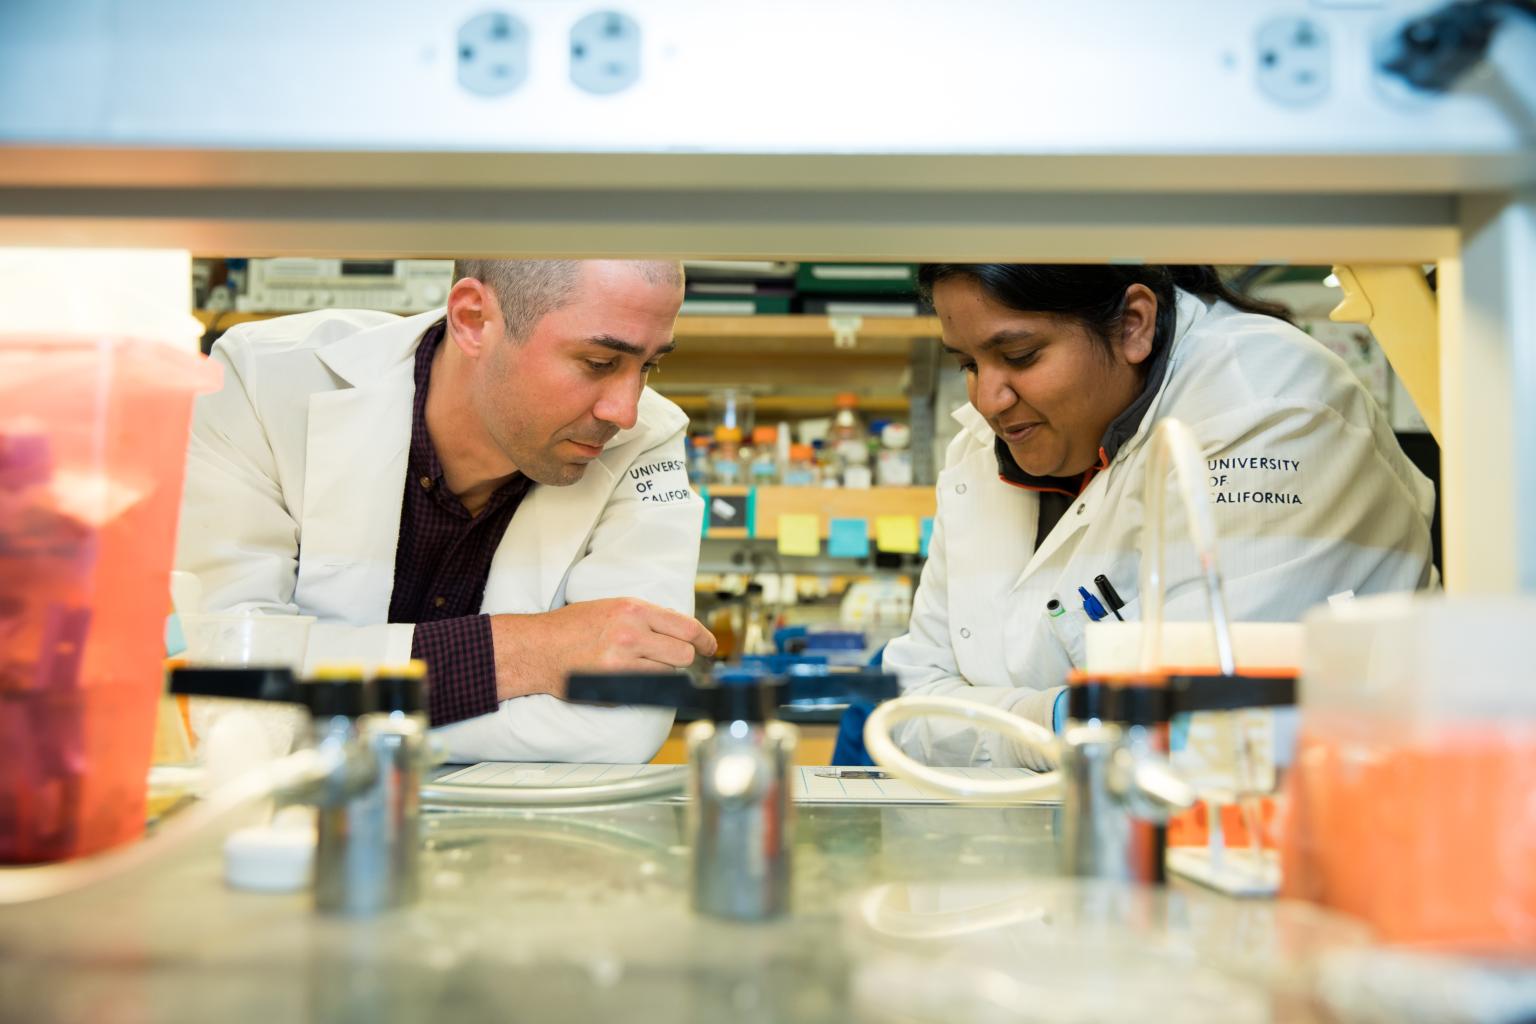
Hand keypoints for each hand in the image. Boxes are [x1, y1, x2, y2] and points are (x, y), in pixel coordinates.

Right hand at [490, 598, 716, 700]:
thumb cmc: (572, 627)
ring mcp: (622, 663)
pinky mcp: (613, 687)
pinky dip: (642, 687)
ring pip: (667, 675)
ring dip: (661, 673)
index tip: (710, 647)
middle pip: (683, 654)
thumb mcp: (612, 607)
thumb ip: (646, 617)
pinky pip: (645, 691)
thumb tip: (680, 629)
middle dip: (682, 658)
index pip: (686, 626)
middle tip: (672, 659)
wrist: (537, 648)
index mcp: (633, 610)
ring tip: (639, 667)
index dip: (704, 640)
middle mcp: (631, 635)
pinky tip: (624, 678)